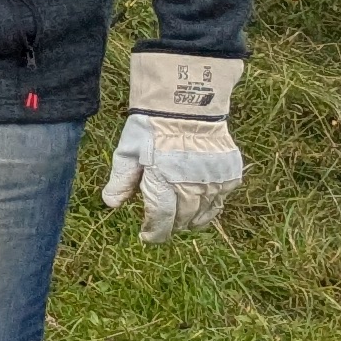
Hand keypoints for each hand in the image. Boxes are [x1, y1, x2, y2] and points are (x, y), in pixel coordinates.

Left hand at [102, 50, 242, 239]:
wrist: (186, 104)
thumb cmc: (151, 128)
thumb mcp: (127, 152)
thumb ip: (121, 180)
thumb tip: (111, 204)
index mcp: (163, 182)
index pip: (161, 220)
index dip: (154, 233)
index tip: (146, 236)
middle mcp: (192, 186)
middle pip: (183, 219)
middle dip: (171, 225)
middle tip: (163, 225)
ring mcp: (214, 182)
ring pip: (204, 214)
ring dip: (191, 220)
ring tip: (181, 219)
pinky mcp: (230, 175)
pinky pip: (220, 200)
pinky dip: (210, 206)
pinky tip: (200, 203)